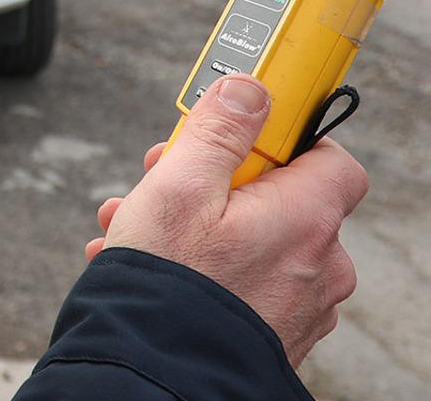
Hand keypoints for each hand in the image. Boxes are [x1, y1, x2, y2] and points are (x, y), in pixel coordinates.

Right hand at [83, 74, 366, 367]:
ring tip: (130, 223)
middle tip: (158, 175)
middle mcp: (318, 265)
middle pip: (277, 195)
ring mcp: (299, 305)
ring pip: (252, 238)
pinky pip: (244, 279)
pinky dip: (202, 263)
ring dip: (195, 221)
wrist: (156, 378)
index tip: (234, 133)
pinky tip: (145, 261)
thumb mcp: (180, 183)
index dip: (285, 137)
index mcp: (307, 219)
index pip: (331, 157)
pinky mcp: (273, 333)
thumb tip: (252, 88)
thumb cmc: (169, 280)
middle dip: (212, 178)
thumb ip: (220, 129)